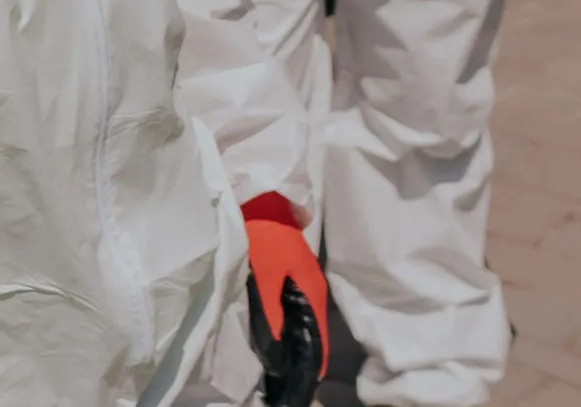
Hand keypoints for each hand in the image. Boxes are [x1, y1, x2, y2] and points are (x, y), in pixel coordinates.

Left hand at [243, 193, 326, 406]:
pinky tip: (283, 327)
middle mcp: (314, 284)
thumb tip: (279, 345)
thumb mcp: (265, 278)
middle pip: (314, 324)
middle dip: (309, 347)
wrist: (260, 201)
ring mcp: (305, 276)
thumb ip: (272, 312)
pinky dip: (293, 316)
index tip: (310, 378)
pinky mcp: (293, 270)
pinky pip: (296, 301)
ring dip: (300, 332)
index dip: (316, 356)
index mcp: (313, 288)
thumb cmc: (263, 238)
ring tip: (291, 356)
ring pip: (305, 312)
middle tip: (296, 370)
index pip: (320, 332)